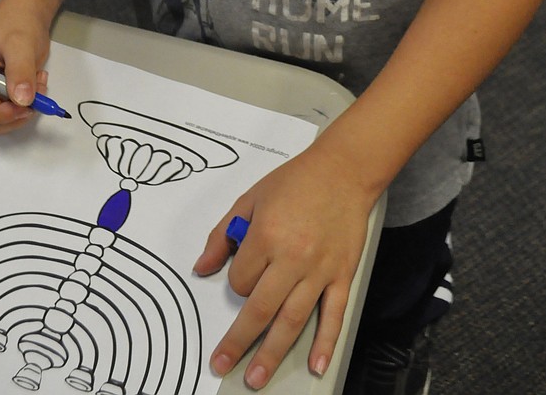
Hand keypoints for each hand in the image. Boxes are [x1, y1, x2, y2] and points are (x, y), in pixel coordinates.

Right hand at [0, 0, 51, 132]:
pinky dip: (28, 104)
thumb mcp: (20, 43)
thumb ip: (20, 71)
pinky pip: (12, 110)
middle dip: (10, 116)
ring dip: (21, 111)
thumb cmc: (18, 22)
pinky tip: (38, 82)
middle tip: (36, 101)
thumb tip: (21, 101)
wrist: (29, 14)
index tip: (23, 108)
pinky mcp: (1, 93)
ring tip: (40, 86)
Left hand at [193, 140, 372, 388]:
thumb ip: (223, 234)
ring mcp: (319, 270)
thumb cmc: (294, 182)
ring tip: (256, 379)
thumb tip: (202, 267)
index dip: (236, 282)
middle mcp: (292, 257)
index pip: (240, 279)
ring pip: (292, 320)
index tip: (243, 275)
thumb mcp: (250, 198)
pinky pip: (333, 314)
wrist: (342, 171)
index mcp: (266, 235)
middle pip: (260, 310)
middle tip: (222, 365)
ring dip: (273, 353)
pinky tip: (316, 365)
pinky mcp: (342, 275)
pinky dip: (325, 342)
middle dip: (239, 342)